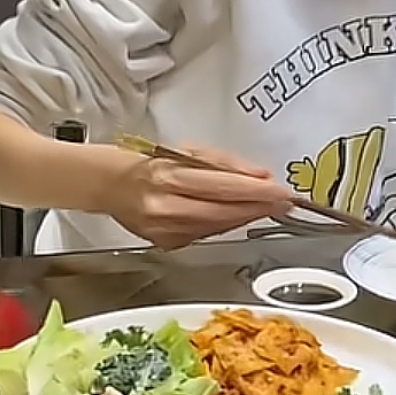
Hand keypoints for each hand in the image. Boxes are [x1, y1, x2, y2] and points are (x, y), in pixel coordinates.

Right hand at [106, 143, 292, 250]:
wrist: (110, 185)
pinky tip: (240, 216)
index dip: (254, 191)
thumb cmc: (149, 163)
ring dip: (246, 217)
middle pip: (222, 212)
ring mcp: (165, 231)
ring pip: (217, 227)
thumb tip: (261, 177)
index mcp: (167, 177)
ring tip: (269, 208)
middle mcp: (164, 208)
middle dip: (257, 207)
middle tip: (285, 202)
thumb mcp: (185, 150)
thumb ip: (223, 164)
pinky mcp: (167, 244)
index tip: (280, 191)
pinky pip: (206, 235)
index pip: (220, 186)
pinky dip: (226, 225)